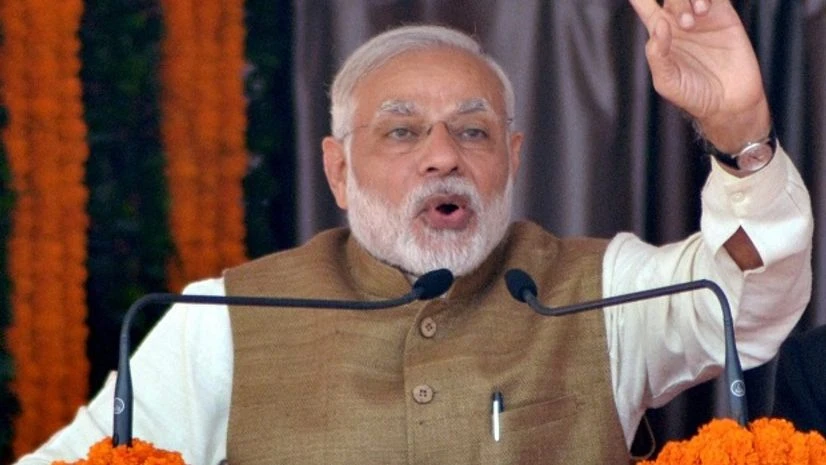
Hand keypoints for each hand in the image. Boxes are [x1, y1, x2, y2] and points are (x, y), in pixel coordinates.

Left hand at [630, 0, 770, 151]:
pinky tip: (705, 10)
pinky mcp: (724, 15)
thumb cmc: (693, 96)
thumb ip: (657, 55)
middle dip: (676, 2)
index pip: (644, 5)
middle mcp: (679, 22)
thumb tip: (659, 24)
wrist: (729, 103)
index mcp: (660, 35)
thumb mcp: (666, 82)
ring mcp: (702, 17)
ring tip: (698, 16)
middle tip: (687, 25)